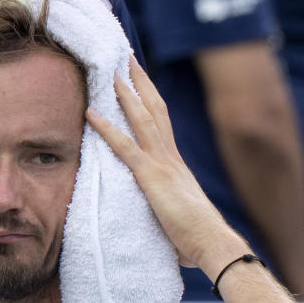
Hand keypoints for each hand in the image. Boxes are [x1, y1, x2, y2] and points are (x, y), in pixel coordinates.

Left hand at [86, 57, 248, 277]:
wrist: (212, 243)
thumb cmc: (197, 238)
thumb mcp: (179, 214)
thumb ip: (168, 207)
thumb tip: (162, 217)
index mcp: (176, 165)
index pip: (162, 123)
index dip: (152, 100)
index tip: (142, 81)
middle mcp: (171, 157)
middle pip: (155, 110)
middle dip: (141, 83)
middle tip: (127, 59)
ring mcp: (162, 164)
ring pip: (141, 119)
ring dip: (125, 94)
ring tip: (110, 72)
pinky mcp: (151, 177)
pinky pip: (124, 147)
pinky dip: (106, 128)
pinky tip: (90, 113)